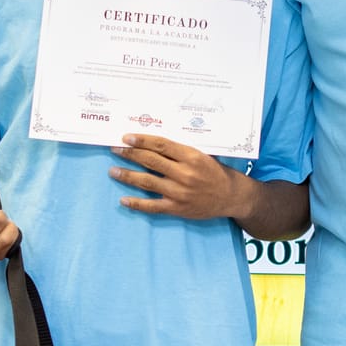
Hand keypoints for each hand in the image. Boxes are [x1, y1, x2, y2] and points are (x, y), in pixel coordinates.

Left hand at [111, 134, 244, 220]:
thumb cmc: (216, 172)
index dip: (142, 140)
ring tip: (113, 170)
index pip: (161, 145)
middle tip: (115, 149)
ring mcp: (179, 192)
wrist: (231, 196)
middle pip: (150, 161)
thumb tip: (153, 143)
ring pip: (147, 182)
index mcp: (191, 157)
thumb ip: (181, 151)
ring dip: (127, 175)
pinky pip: (152, 206)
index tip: (126, 137)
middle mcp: (184, 174)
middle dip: (130, 154)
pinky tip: (123, 199)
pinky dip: (136, 203)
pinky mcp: (177, 208)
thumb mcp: (202, 155)